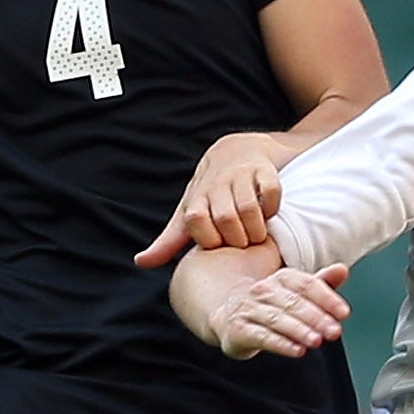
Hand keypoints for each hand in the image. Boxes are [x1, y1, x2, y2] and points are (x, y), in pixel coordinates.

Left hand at [136, 131, 286, 266]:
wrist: (236, 151)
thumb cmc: (210, 193)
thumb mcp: (188, 214)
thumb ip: (168, 241)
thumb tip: (140, 262)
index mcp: (196, 198)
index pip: (196, 221)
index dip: (209, 239)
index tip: (218, 246)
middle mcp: (216, 184)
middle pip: (225, 218)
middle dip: (237, 239)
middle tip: (243, 245)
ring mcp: (240, 175)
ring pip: (249, 207)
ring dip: (256, 229)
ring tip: (257, 235)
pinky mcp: (264, 170)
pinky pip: (271, 192)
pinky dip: (273, 208)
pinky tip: (269, 213)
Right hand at [206, 263, 348, 359]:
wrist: (229, 317)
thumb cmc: (270, 305)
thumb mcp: (295, 293)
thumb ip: (321, 284)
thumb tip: (342, 270)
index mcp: (282, 278)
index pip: (306, 284)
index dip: (327, 298)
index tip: (343, 312)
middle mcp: (263, 290)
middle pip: (293, 302)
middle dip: (316, 317)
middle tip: (334, 331)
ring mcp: (248, 309)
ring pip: (277, 319)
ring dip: (300, 330)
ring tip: (317, 341)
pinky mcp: (238, 330)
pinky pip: (261, 336)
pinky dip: (281, 344)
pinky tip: (298, 350)